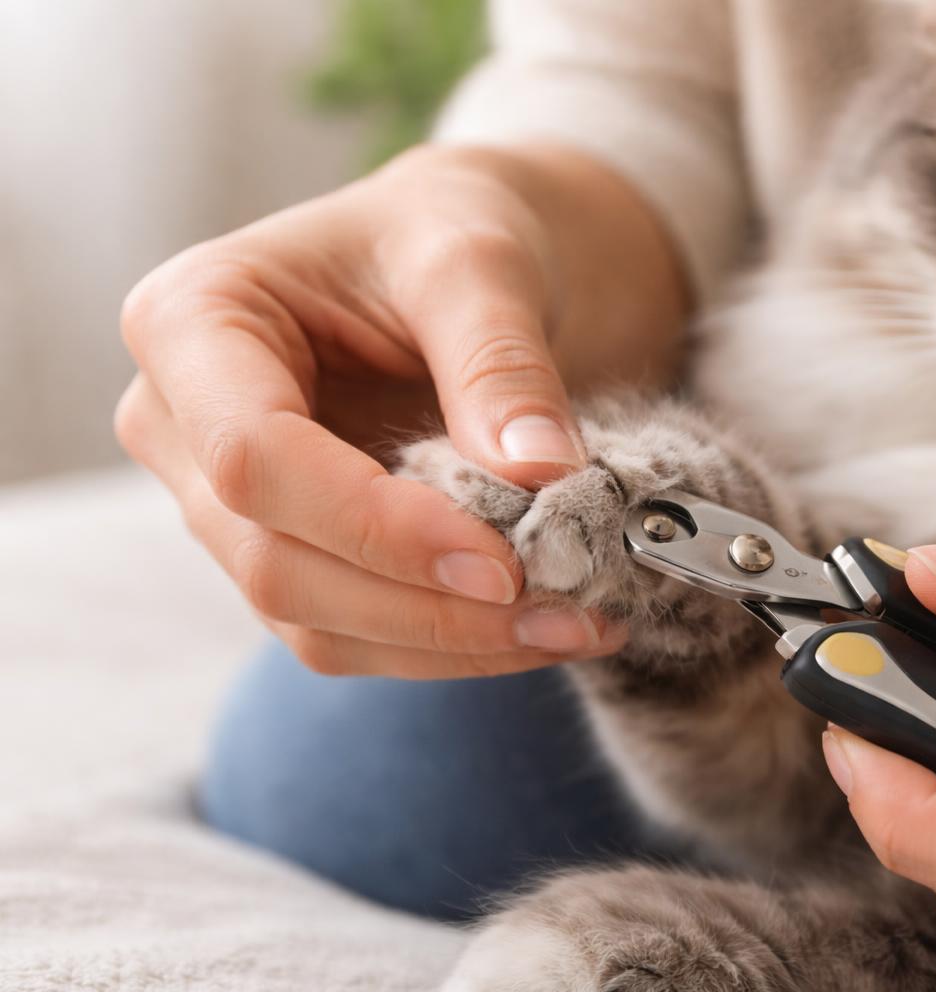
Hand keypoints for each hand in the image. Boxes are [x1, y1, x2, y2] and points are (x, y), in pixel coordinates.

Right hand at [115, 144, 687, 677]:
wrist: (470, 260)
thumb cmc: (453, 230)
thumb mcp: (481, 258)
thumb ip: (500, 361)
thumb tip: (536, 475)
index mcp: (193, 322)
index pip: (256, 458)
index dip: (377, 525)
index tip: (502, 559)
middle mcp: (184, 424)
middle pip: (277, 560)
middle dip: (428, 604)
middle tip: (568, 607)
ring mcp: (231, 503)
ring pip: (316, 620)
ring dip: (452, 643)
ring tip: (580, 621)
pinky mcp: (296, 552)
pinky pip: (358, 633)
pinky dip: (454, 645)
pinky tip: (548, 626)